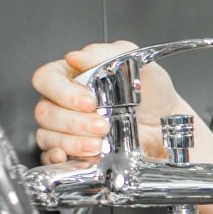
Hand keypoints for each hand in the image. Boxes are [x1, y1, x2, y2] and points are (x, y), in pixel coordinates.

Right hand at [29, 41, 190, 164]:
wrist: (167, 121)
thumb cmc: (150, 91)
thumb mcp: (137, 62)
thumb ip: (107, 54)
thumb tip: (76, 57)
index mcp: (72, 76)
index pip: (46, 79)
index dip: (62, 92)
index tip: (89, 102)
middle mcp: (64, 102)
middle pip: (45, 111)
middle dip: (74, 122)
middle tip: (102, 125)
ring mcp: (66, 129)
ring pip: (48, 135)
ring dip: (72, 142)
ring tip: (99, 145)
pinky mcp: (72, 151)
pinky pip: (51, 157)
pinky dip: (60, 159)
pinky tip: (79, 157)